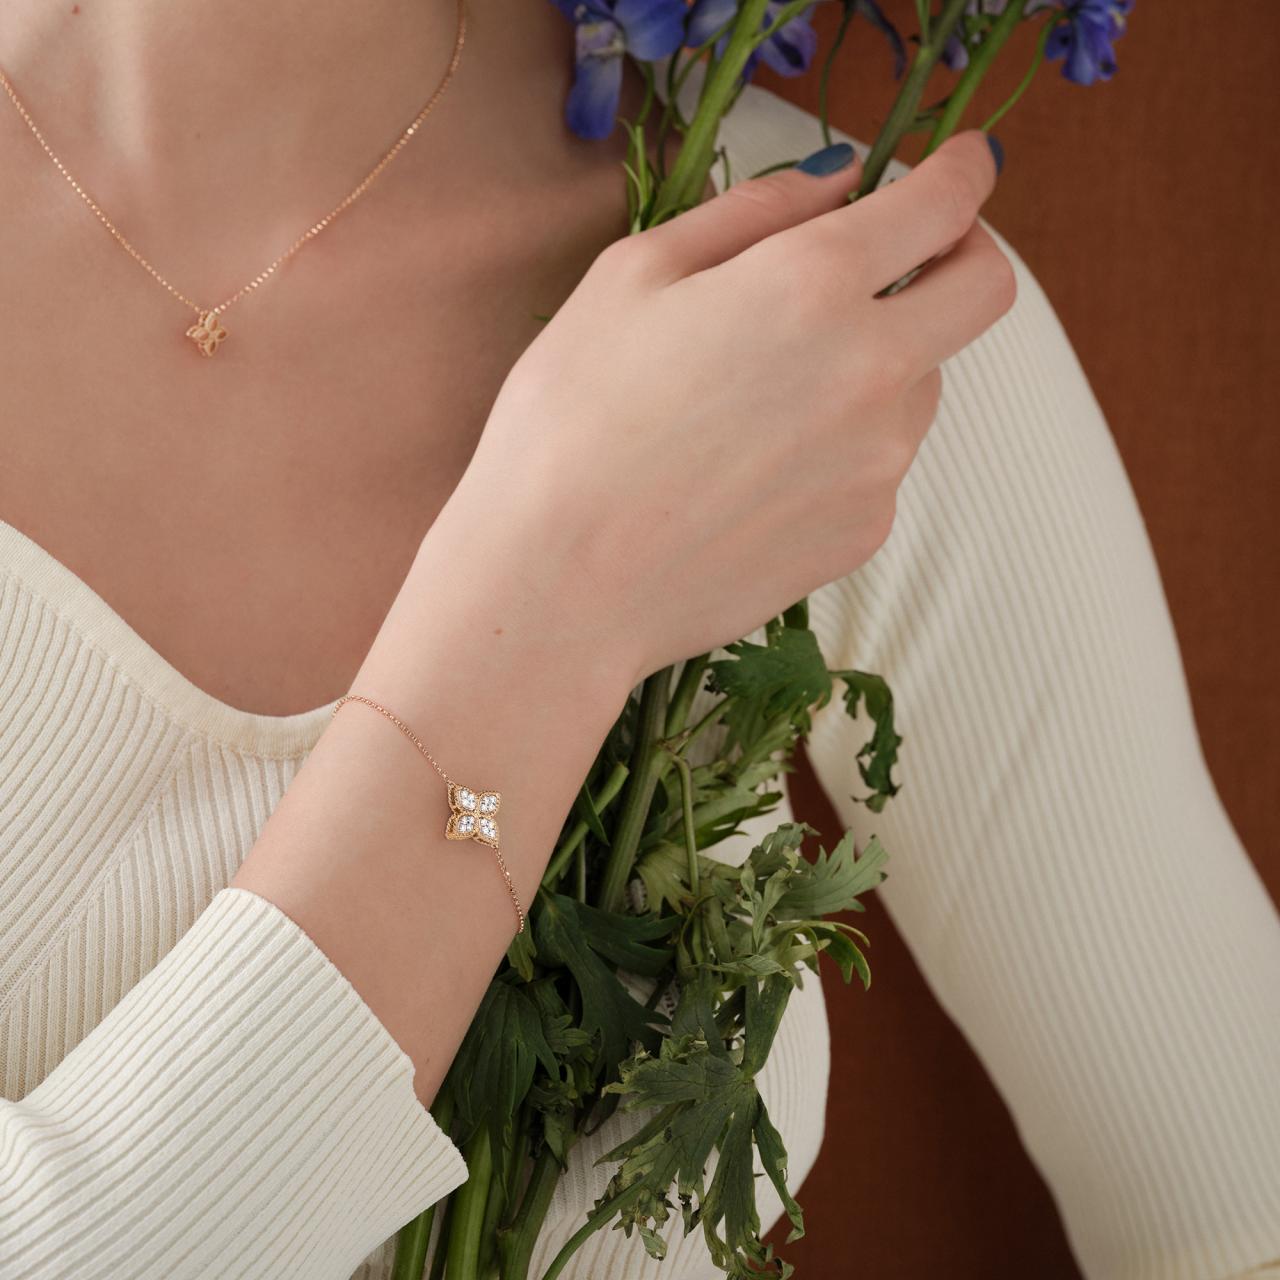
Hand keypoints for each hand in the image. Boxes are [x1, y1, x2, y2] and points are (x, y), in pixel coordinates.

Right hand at [446, 129, 1013, 690]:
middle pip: (985, 292)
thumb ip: (751, 212)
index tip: (960, 164)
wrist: (560, 586)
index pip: (945, 205)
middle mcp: (872, 372)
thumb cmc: (568, 422)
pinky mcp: (862, 533)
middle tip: (903, 261)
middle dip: (963, 256)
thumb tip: (838, 181)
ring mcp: (878, 464)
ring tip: (770, 395)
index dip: (962, 173)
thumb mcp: (632, 277)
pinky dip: (845, 445)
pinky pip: (881, 464)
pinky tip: (756, 469)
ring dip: (882, 361)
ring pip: (924, 383)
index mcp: (813, 285)